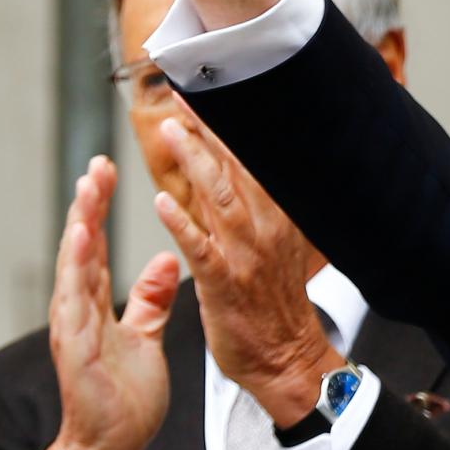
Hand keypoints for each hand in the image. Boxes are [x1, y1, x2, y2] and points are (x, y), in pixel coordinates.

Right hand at [40, 158, 179, 449]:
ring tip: (87, 192)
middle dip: (88, 206)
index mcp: (96, 305)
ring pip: (75, 270)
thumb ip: (151, 301)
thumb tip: (166, 262)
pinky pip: (77, 305)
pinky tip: (82, 244)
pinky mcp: (76, 351)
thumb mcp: (147, 338)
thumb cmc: (125, 395)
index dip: (101, 210)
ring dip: (80, 229)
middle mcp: (80, 310)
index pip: (97, 248)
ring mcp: (74, 329)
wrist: (115, 443)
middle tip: (96, 166)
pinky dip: (78, 273)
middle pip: (83, 249)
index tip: (107, 173)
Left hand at [152, 114, 336, 427]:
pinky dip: (182, 224)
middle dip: (210, 130)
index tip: (214, 91)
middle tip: (186, 94)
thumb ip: (261, 209)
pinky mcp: (224, 284)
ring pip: (219, 199)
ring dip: (194, 162)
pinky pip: (201, 248)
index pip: (256, 162)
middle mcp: (265, 232)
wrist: (287, 358)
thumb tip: (244, 170)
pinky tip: (162, 202)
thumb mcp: (280, 248)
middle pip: (237, 170)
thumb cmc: (275, 306)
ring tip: (170, 131)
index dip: (232, 127)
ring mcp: (246, 257)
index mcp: (279, 220)